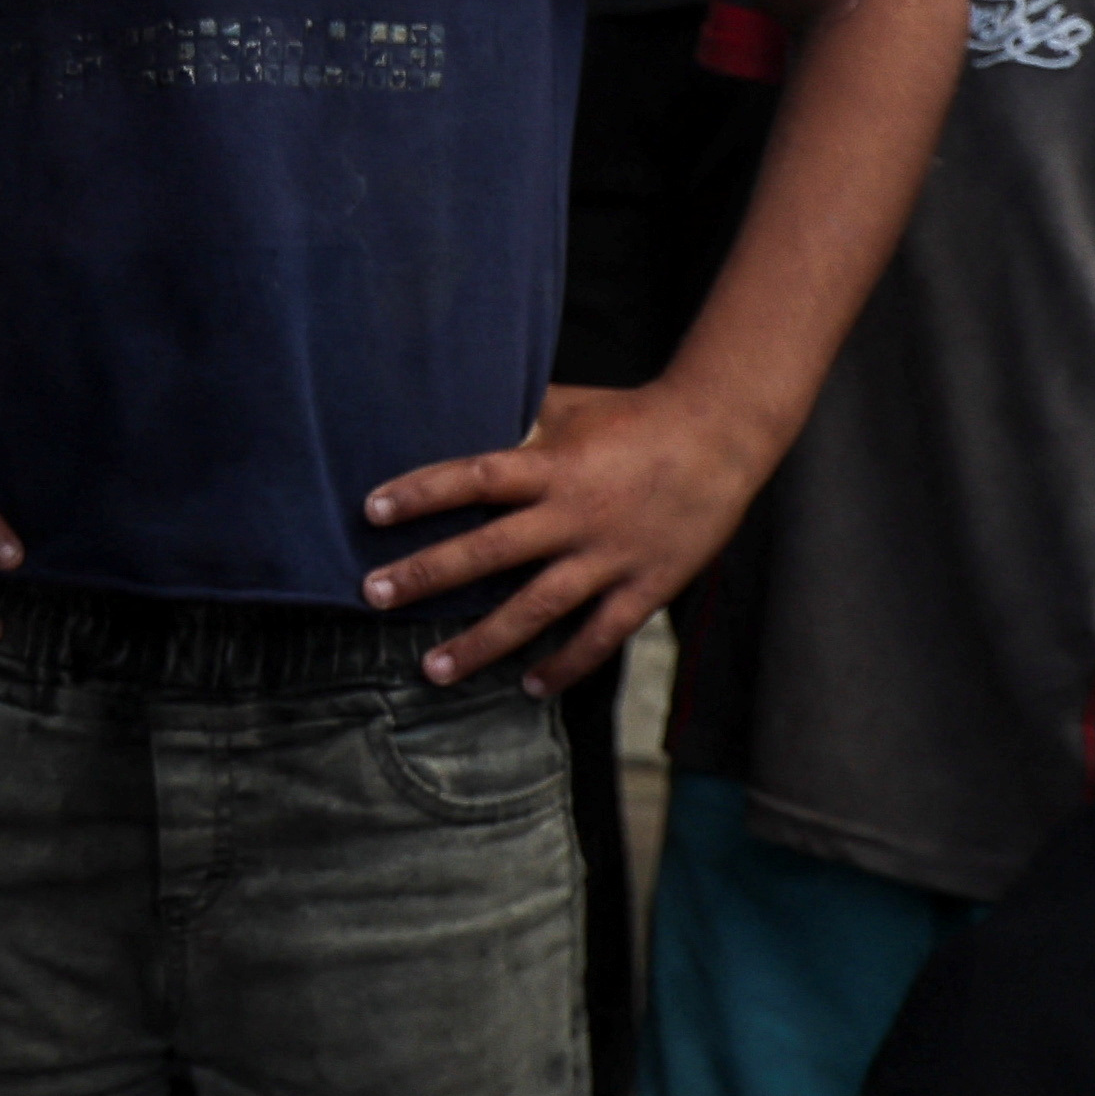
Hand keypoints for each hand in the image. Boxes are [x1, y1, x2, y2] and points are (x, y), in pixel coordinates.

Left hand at [359, 379, 767, 695]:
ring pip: (536, 609)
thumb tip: (457, 413)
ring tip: (432, 668)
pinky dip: (565, 665)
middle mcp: (574, 514)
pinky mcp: (647, 586)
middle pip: (489, 551)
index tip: (370, 510)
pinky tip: (528, 687)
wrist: (724, 435)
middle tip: (373, 596)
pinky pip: (600, 636)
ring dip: (481, 642)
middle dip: (427, 575)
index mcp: (551, 466)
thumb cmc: (635, 417)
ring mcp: (610, 556)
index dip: (421, 493)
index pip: (473, 478)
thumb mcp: (569, 408)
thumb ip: (516, 420)